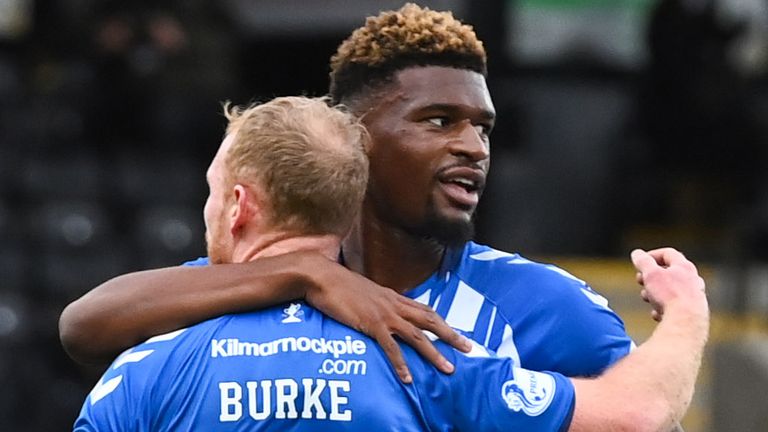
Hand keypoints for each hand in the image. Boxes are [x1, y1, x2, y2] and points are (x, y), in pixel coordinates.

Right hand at [304, 258, 471, 382]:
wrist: (322, 277)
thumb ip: (376, 301)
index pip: (425, 309)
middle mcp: (393, 304)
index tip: (455, 332)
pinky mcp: (371, 324)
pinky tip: (408, 378)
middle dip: (451, 335)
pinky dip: (401, 363)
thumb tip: (381, 309)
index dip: (442, 321)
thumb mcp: (364, 291)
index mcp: (393, 296)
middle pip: (430, 319)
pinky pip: (390, 347)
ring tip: (448, 368)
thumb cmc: (338, 284)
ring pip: (417, 335)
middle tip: (468, 348)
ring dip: (434, 353)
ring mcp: (384, 314)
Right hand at [631, 248, 706, 321]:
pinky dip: (665, 308)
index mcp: (684, 266)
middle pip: (670, 273)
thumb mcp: (650, 274)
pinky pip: (677, 307)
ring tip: (648, 298)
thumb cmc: (670, 296)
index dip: (651, 255)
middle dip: (652, 277)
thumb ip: (643, 262)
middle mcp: (693, 280)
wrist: (686, 322)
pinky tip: (657, 314)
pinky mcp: (695, 312)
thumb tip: (637, 253)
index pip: (668, 253)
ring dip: (657, 293)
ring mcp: (696, 297)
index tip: (640, 262)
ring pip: (673, 291)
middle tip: (641, 281)